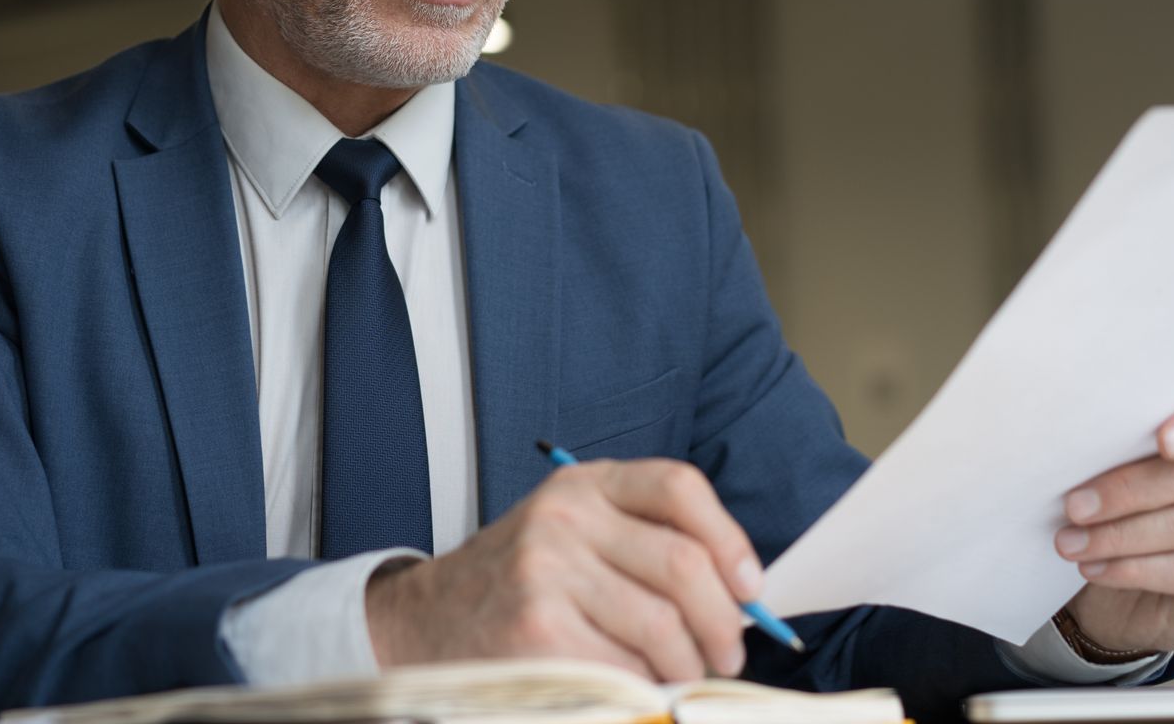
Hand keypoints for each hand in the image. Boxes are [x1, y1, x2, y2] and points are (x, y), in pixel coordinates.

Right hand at [365, 458, 760, 680]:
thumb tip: (740, 594)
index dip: (730, 540)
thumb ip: (643, 543)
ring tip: (679, 676)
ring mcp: (547, 571)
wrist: (423, 621)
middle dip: (722, 623)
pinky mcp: (537, 631)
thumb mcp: (572, 534)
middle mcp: (564, 516)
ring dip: (686, 666)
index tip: (750, 587)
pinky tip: (631, 686)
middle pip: (683, 565)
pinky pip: (625, 669)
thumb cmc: (519, 584)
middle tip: (727, 654)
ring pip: (663, 628)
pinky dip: (643, 688)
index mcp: (583, 484)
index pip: (679, 488)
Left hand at [1057, 390, 1173, 653]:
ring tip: (1069, 543)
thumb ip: (1114, 455)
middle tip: (1074, 507)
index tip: (1162, 439)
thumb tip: (1076, 446)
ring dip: (1119, 535)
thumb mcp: (1109, 481)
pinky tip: (1095, 568)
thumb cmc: (1113, 521)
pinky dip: (1133, 568)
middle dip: (1127, 490)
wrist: (1119, 600)